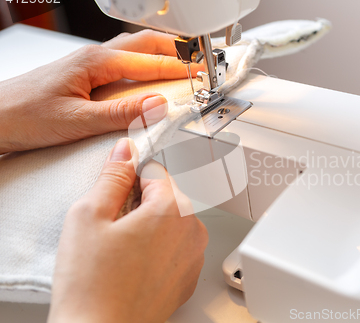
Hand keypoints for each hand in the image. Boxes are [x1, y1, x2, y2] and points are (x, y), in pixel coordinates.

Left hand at [0, 30, 202, 153]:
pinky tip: (147, 80)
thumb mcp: (76, 120)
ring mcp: (89, 63)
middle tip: (199, 62)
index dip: (179, 68)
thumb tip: (157, 107)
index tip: (202, 73)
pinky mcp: (85, 74)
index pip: (149, 61)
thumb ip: (119, 114)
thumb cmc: (22, 115)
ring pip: (134, 50)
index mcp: (96, 62)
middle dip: (176, 49)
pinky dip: (144, 65)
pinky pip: (123, 63)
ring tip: (181, 67)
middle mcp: (94, 57)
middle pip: (145, 43)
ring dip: (160, 55)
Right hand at [48, 138, 207, 322]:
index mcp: (173, 208)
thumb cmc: (92, 285)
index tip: (118, 184)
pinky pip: (176, 247)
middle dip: (141, 200)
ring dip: (151, 224)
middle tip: (114, 222)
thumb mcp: (89, 215)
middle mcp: (192, 230)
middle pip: (167, 195)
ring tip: (122, 247)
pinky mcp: (188, 277)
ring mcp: (194, 256)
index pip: (156, 168)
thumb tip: (126, 151)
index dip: (131, 174)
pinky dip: (159, 247)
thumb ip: (112, 176)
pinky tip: (133, 263)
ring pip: (172, 221)